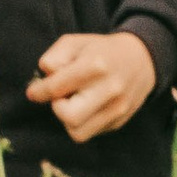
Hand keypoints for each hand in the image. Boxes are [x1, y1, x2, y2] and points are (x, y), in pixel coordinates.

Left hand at [26, 28, 157, 140]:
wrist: (142, 59)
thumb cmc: (100, 50)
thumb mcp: (74, 43)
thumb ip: (54, 58)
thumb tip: (43, 81)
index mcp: (95, 65)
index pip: (57, 88)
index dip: (39, 91)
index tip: (34, 91)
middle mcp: (109, 90)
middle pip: (69, 117)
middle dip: (58, 108)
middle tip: (61, 97)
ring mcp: (117, 109)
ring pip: (78, 133)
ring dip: (68, 120)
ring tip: (73, 103)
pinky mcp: (120, 122)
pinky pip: (91, 133)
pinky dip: (82, 123)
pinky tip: (86, 107)